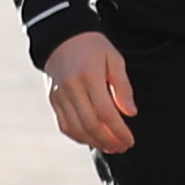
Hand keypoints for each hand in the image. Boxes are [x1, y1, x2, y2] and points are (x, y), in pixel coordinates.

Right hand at [45, 32, 137, 153]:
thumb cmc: (94, 47)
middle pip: (90, 125)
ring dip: (94, 142)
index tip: (130, 141)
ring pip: (76, 129)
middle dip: (108, 141)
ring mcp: (60, 95)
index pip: (106, 113)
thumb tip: (131, 113)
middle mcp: (72, 88)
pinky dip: (78, 137)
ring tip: (110, 147)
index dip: (119, 131)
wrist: (62, 36)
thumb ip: (123, 86)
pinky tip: (92, 140)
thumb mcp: (114, 59)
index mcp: (90, 76)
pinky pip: (64, 125)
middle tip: (122, 147)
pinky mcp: (53, 100)